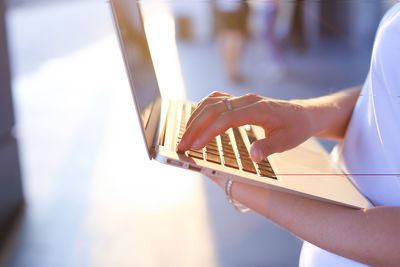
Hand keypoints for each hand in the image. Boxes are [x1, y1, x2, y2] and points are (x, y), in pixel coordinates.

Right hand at [177, 91, 313, 161]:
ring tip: (185, 135)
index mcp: (258, 109)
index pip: (226, 118)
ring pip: (211, 102)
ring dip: (195, 117)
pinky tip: (195, 120)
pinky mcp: (239, 101)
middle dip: (195, 127)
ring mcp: (242, 99)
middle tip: (182, 145)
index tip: (196, 145)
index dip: (209, 132)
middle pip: (213, 109)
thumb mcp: (287, 141)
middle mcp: (247, 100)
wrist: (304, 114)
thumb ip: (269, 147)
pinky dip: (202, 109)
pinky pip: (215, 100)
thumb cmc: (296, 128)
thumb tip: (254, 157)